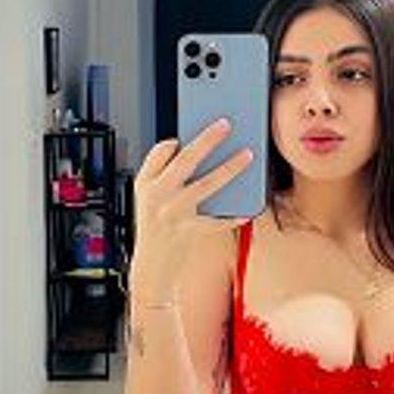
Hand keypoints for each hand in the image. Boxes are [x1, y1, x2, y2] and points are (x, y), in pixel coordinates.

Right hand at [129, 118, 253, 296]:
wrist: (150, 269)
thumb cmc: (155, 229)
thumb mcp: (147, 200)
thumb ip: (163, 175)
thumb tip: (190, 150)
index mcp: (145, 183)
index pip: (160, 152)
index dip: (177, 139)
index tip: (196, 128)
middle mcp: (157, 196)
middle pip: (186, 160)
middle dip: (208, 139)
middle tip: (227, 124)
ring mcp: (173, 214)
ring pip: (207, 184)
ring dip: (230, 168)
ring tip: (248, 155)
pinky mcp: (188, 232)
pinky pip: (216, 221)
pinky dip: (233, 216)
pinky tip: (248, 209)